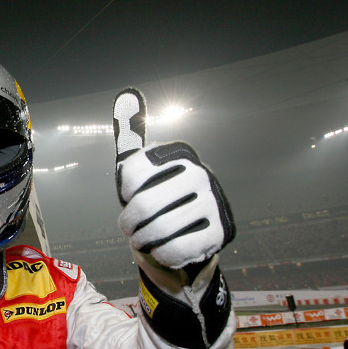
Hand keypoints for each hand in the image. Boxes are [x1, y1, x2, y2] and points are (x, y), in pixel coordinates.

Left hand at [113, 89, 234, 269]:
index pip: (132, 174)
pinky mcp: (220, 233)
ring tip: (142, 240)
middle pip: (144, 206)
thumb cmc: (157, 196)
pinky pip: (176, 250)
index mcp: (178, 154)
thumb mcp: (142, 168)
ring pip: (158, 230)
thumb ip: (131, 134)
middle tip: (129, 227)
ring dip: (142, 241)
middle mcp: (200, 173)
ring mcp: (213, 203)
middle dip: (129, 223)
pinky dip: (161, 255)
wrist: (191, 233)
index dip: (126, 193)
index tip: (132, 196)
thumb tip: (127, 93)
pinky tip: (161, 250)